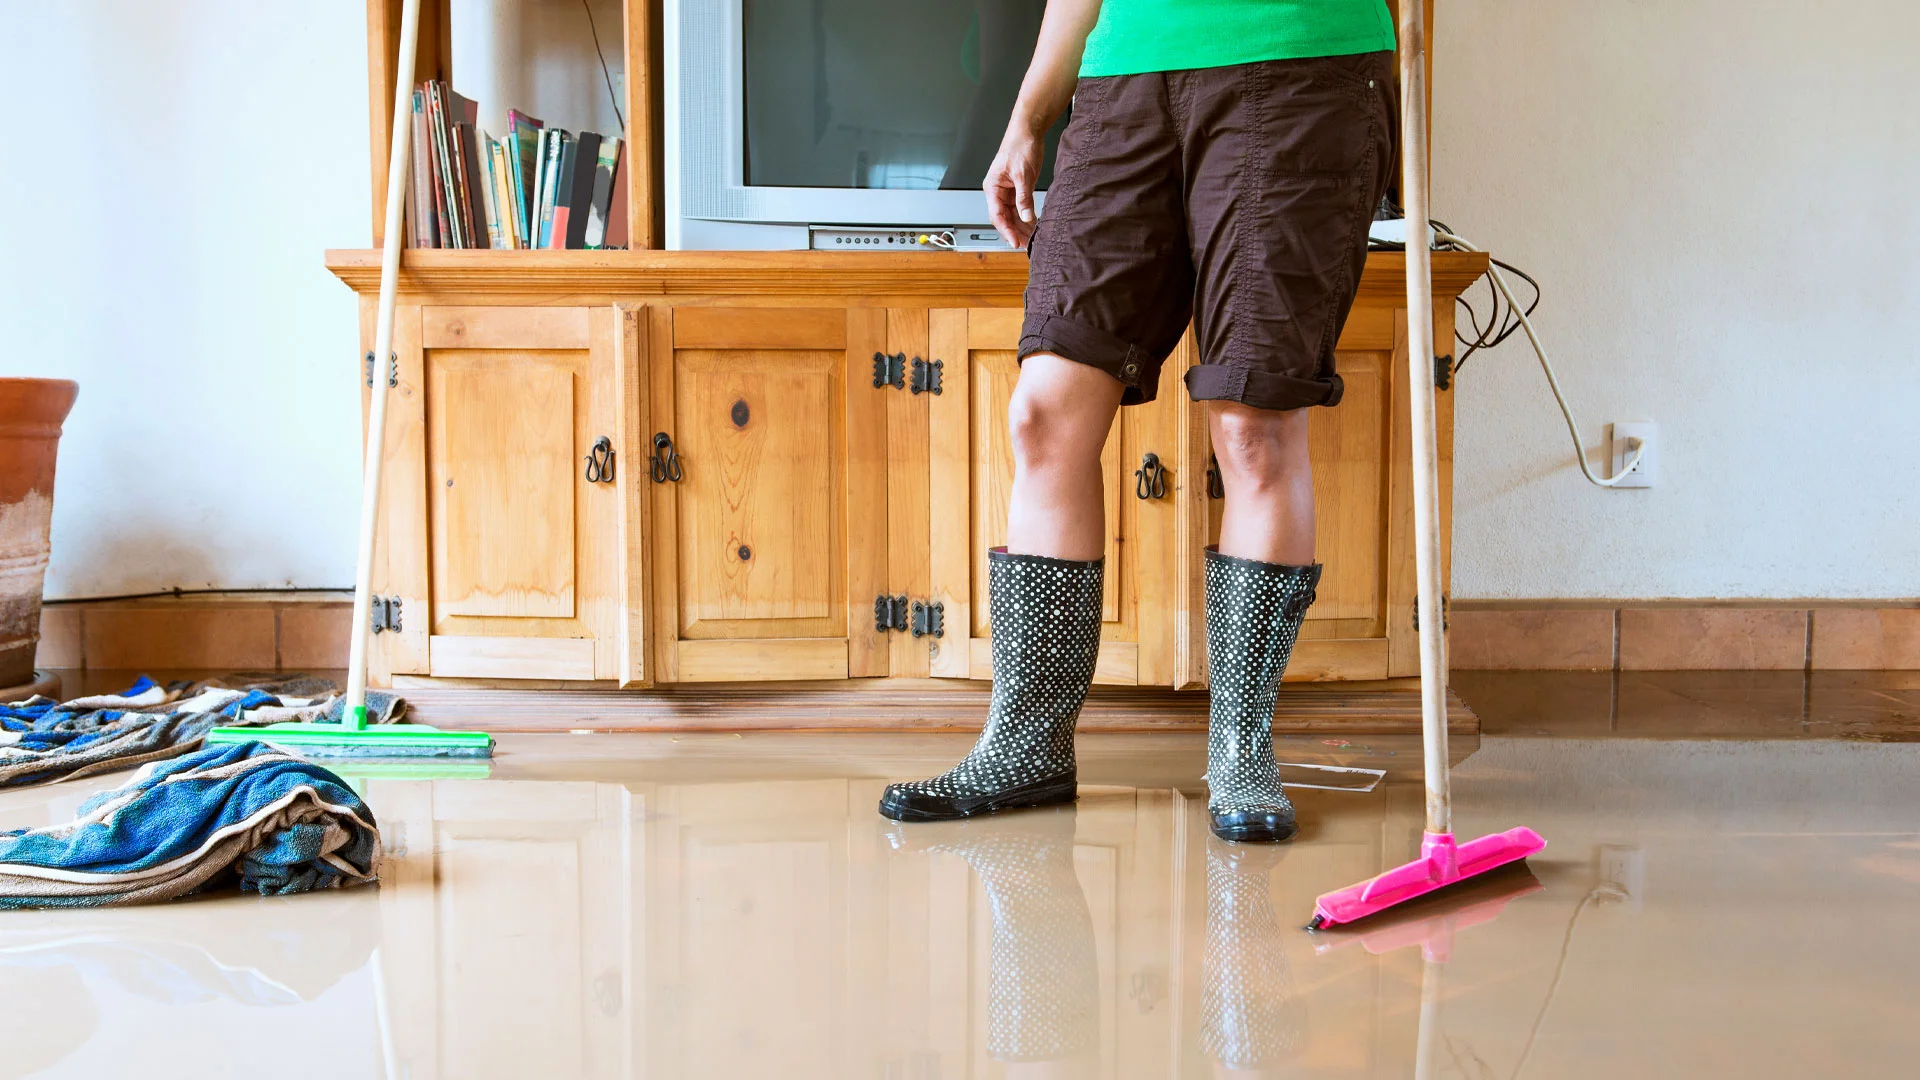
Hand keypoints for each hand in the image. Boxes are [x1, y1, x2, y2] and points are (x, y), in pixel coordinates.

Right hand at [984, 125, 1044, 249]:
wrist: (1028, 130)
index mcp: (992, 187)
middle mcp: (997, 191)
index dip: (1006, 230)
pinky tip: (1033, 225)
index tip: (1015, 242)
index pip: (997, 215)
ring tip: (1031, 238)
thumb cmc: (1020, 145)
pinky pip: (1019, 208)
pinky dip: (1026, 217)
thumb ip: (1024, 197)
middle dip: (1014, 232)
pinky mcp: (1016, 189)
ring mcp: (1006, 191)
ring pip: (1011, 215)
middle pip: (1003, 218)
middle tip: (1026, 244)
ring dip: (1021, 227)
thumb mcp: (1023, 174)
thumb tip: (1026, 217)